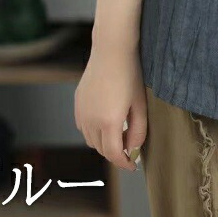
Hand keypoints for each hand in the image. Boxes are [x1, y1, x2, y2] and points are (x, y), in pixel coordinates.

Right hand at [74, 41, 146, 172]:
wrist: (111, 51)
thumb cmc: (130, 75)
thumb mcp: (140, 104)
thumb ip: (138, 130)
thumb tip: (134, 149)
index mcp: (109, 122)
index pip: (114, 154)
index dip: (124, 163)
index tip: (133, 165)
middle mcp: (91, 121)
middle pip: (102, 150)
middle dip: (116, 153)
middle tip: (130, 146)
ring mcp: (81, 112)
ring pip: (91, 140)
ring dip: (104, 143)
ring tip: (120, 133)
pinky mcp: (77, 104)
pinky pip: (84, 127)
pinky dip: (94, 131)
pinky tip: (106, 121)